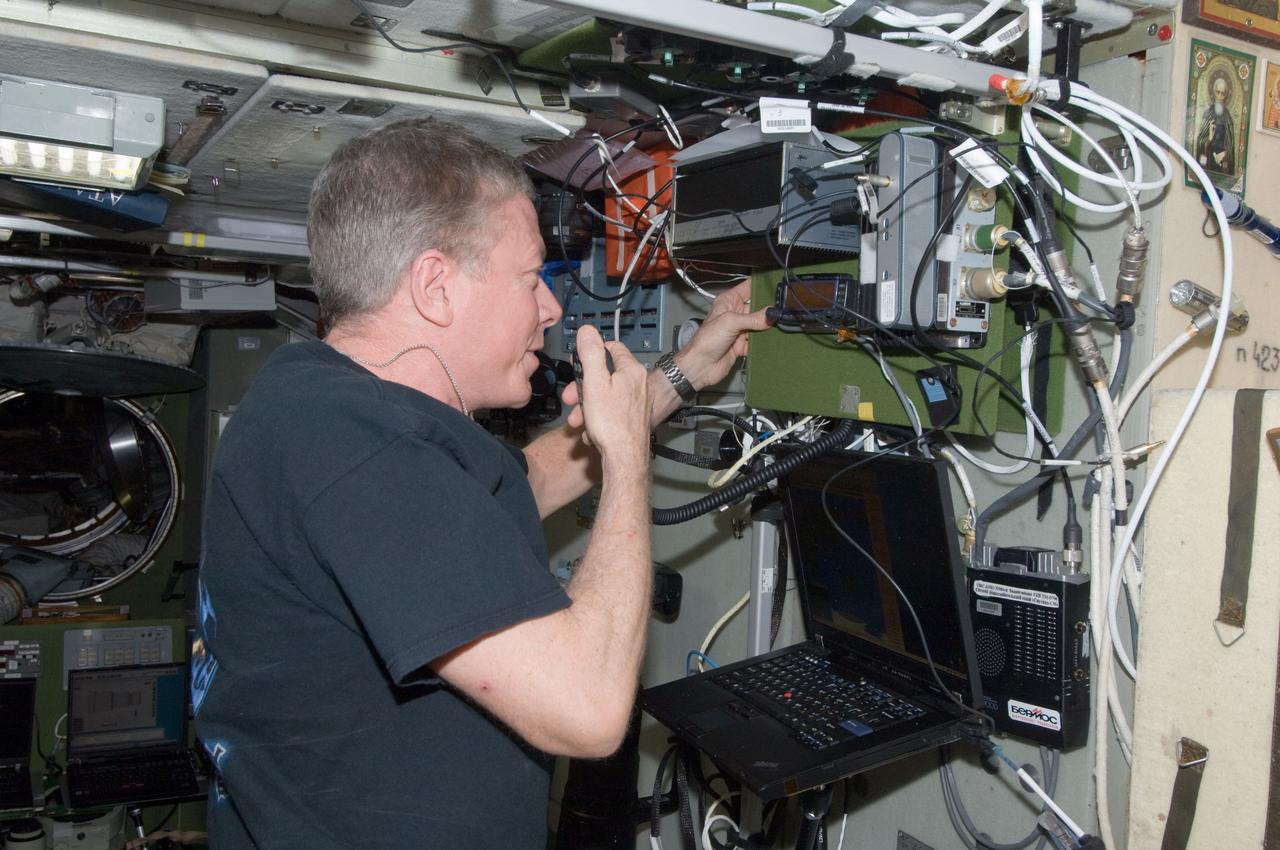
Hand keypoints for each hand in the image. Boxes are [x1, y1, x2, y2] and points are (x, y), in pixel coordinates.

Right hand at [563, 326, 650, 471]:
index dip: (591, 354)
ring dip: (588, 406)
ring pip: (607, 395)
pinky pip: (612, 412)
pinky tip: (591, 431)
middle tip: (571, 397)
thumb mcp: (594, 383)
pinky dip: (599, 419)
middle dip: (584, 386)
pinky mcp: (635, 419)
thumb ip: (590, 355)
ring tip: (578, 420)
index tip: (578, 364)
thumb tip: (587, 331)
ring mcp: (638, 402)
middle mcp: (639, 384)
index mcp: (631, 370)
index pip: (611, 347)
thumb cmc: (612, 425)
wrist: (625, 460)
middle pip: (606, 375)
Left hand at [675, 279, 773, 390]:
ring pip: (760, 325)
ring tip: (783, 324)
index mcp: (729, 302)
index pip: (748, 287)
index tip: (779, 285)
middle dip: (769, 308)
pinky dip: (765, 342)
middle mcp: (735, 314)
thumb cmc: (705, 341)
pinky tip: (774, 340)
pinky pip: (758, 341)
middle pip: (758, 307)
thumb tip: (772, 313)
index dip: (762, 285)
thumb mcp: (730, 322)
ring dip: (768, 326)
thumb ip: (753, 317)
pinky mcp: (742, 345)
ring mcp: (739, 330)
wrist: (700, 366)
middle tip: (784, 308)